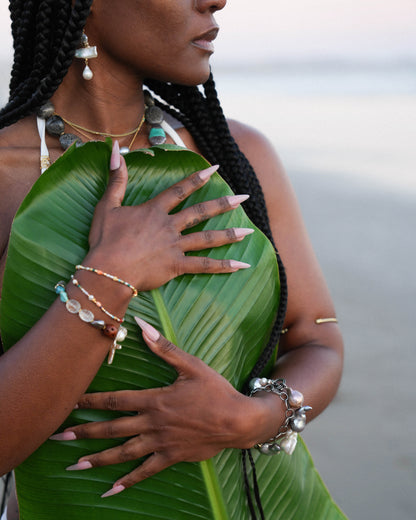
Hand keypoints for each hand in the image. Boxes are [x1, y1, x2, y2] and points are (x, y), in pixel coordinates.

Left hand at [50, 318, 267, 497]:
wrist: (237, 420)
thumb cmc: (215, 391)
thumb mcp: (191, 365)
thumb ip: (164, 348)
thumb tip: (142, 325)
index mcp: (155, 400)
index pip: (115, 400)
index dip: (91, 401)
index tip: (70, 403)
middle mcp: (153, 423)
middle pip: (112, 428)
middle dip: (84, 432)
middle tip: (59, 436)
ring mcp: (160, 443)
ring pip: (123, 453)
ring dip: (98, 458)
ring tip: (75, 465)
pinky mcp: (171, 457)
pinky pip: (146, 472)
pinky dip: (128, 481)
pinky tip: (111, 490)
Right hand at [86, 141, 252, 290]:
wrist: (107, 271)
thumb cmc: (105, 240)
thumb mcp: (107, 205)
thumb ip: (116, 179)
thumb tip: (115, 149)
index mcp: (154, 211)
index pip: (180, 190)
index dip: (198, 178)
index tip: (215, 169)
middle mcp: (169, 226)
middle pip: (200, 212)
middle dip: (224, 203)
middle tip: (244, 197)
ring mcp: (175, 246)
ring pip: (207, 238)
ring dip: (229, 234)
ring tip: (249, 232)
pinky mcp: (176, 266)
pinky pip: (203, 266)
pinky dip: (223, 266)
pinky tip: (241, 265)